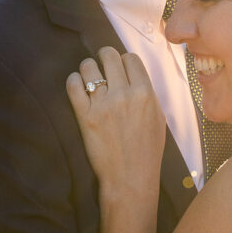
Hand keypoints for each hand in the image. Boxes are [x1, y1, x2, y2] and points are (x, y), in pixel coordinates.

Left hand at [66, 47, 165, 201]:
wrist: (130, 178)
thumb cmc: (147, 151)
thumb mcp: (159, 118)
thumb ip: (147, 94)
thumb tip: (133, 76)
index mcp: (146, 93)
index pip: (131, 58)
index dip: (124, 61)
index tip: (120, 69)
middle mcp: (124, 95)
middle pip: (109, 55)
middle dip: (104, 57)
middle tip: (102, 66)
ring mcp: (103, 105)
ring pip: (88, 67)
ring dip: (88, 69)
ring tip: (90, 78)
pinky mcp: (85, 117)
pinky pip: (73, 85)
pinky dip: (73, 81)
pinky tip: (78, 86)